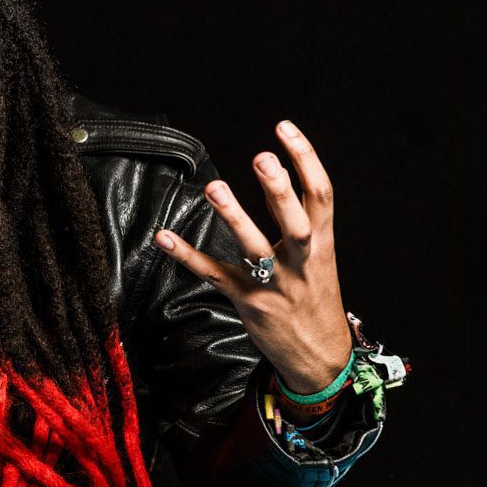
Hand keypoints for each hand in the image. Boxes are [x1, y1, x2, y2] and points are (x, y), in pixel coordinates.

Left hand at [152, 119, 351, 394]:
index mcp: (321, 243)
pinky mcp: (249, 302)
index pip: (320, 194)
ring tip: (214, 187)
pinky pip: (214, 275)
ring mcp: (275, 283)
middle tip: (261, 156)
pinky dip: (187, 256)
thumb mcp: (318, 257)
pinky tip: (164, 237)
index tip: (284, 127)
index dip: (306, 158)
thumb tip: (277, 174)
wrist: (322, 359)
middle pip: (295, 219)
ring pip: (254, 247)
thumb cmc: (315, 299)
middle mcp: (302, 260)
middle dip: (279, 188)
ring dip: (233, 216)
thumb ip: (298, 219)